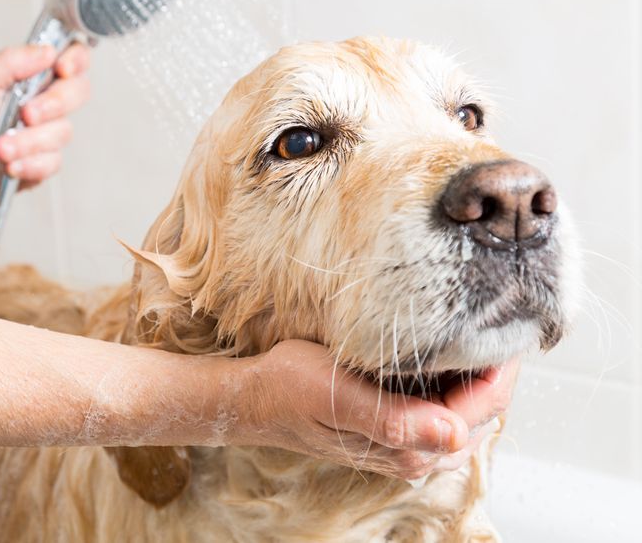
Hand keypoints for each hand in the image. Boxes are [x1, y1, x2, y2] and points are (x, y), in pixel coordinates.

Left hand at [0, 43, 90, 197]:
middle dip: (53, 105)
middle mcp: (48, 102)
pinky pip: (52, 162)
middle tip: (26, 114)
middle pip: (79, 92)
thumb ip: (11, 62)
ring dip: (29, 142)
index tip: (61, 68)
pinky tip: (9, 165)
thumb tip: (47, 51)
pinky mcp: (44, 162)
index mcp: (35, 76)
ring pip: (62, 132)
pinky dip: (29, 164)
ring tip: (0, 148)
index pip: (73, 58)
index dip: (76, 60)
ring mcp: (48, 133)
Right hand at [233, 340, 515, 479]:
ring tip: (484, 328)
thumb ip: (396, 420)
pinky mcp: (397, 429)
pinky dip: (457, 379)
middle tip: (504, 316)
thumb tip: (454, 434)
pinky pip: (446, 406)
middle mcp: (416, 453)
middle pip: (484, 411)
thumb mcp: (338, 395)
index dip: (503, 366)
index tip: (513, 323)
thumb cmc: (290, 390)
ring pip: (469, 409)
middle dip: (497, 368)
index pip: (483, 407)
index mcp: (409, 446)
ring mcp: (408, 443)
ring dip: (479, 374)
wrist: (256, 398)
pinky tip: (449, 352)